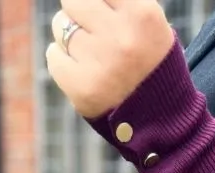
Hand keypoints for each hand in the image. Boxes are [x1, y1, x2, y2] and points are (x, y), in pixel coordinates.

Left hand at [46, 0, 175, 118]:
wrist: (161, 118)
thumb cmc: (149, 60)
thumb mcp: (147, 20)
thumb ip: (118, 0)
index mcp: (142, 14)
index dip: (96, 2)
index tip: (101, 13)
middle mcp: (122, 37)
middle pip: (73, 0)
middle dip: (79, 13)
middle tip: (94, 31)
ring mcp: (101, 64)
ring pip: (60, 26)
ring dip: (70, 37)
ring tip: (93, 54)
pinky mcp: (82, 88)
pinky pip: (53, 56)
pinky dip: (62, 61)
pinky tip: (83, 71)